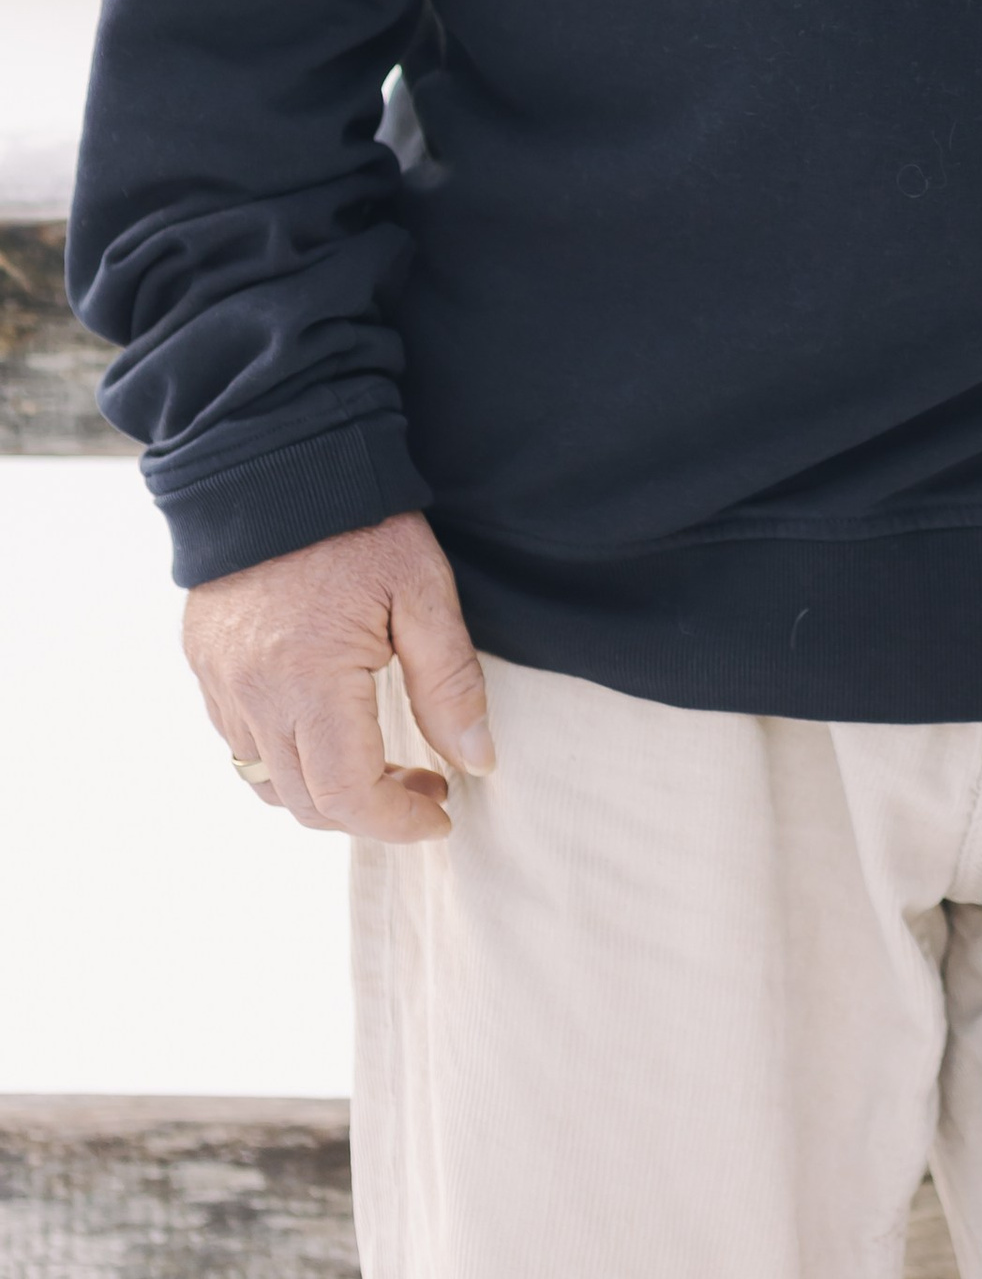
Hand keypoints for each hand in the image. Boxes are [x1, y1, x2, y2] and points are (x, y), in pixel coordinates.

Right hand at [182, 510, 492, 840]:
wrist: (279, 457)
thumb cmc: (361, 522)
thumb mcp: (424, 591)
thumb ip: (451, 683)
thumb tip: (478, 762)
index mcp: (309, 680)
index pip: (348, 796)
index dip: (397, 821)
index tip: (441, 815)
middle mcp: (253, 694)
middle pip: (304, 803)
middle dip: (369, 812)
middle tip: (425, 784)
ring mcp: (221, 683)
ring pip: (266, 781)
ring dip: (323, 793)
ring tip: (381, 764)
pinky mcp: (206, 664)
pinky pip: (238, 743)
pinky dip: (283, 758)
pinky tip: (327, 728)